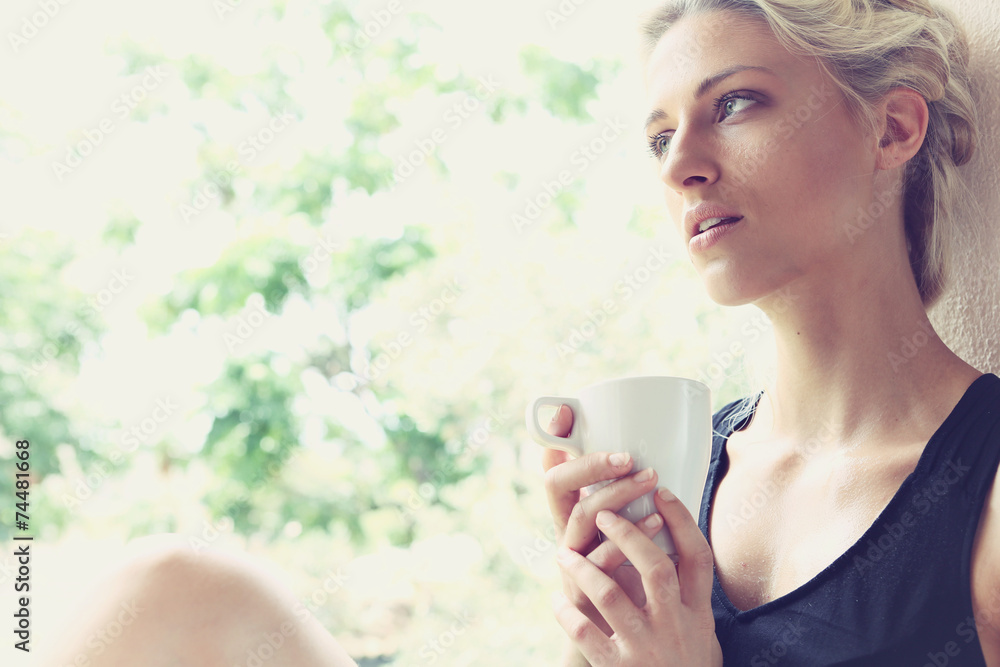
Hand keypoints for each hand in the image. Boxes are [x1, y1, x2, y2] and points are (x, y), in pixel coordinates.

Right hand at [541, 406, 667, 641]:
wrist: (633, 642)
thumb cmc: (634, 579)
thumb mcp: (633, 535)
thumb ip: (640, 499)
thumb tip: (663, 451)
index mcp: (572, 515)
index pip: (553, 470)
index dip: (557, 442)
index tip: (570, 415)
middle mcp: (567, 535)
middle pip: (561, 488)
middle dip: (593, 466)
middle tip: (632, 459)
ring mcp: (573, 564)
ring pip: (580, 519)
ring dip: (615, 497)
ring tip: (652, 484)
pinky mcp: (584, 597)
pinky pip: (598, 559)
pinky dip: (626, 540)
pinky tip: (656, 524)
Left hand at [552, 488, 721, 666]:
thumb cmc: (688, 666)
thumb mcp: (700, 630)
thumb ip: (686, 593)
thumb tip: (666, 542)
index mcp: (697, 613)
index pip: (697, 558)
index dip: (681, 522)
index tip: (661, 493)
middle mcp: (674, 626)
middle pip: (655, 567)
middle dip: (627, 535)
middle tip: (602, 514)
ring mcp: (646, 647)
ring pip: (610, 595)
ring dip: (583, 568)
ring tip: (563, 554)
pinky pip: (585, 635)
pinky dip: (567, 615)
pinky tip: (557, 602)